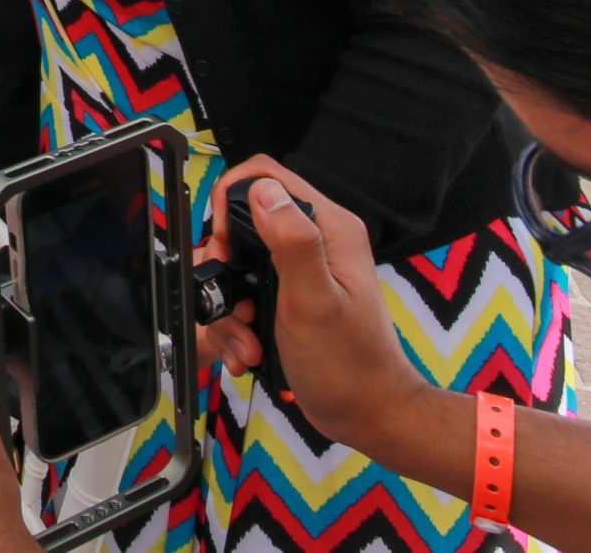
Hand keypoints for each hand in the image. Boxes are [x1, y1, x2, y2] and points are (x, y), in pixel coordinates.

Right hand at [203, 158, 423, 452]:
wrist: (367, 415)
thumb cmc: (349, 366)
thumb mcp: (315, 302)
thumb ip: (293, 243)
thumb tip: (263, 191)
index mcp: (330, 228)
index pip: (266, 176)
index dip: (231, 202)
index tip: (224, 247)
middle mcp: (317, 239)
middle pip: (244, 218)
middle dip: (223, 261)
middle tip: (229, 299)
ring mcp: (304, 267)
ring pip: (239, 259)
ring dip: (229, 300)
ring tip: (244, 336)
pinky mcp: (291, 293)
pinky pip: (246, 288)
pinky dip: (237, 317)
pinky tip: (247, 345)